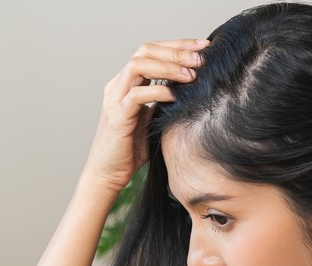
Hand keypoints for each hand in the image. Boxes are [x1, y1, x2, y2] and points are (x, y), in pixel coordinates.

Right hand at [82, 39, 208, 192]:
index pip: (151, 51)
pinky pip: (136, 95)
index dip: (177, 45)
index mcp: (127, 83)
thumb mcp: (153, 119)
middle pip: (145, 51)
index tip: (203, 46)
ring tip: (192, 74)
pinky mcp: (117, 116)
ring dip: (168, 66)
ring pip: (138, 65)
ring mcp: (115, 99)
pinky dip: (158, 91)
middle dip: (176, 50)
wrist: (108, 174)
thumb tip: (193, 90)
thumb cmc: (132, 150)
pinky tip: (176, 96)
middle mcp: (118, 85)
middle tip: (201, 56)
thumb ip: (165, 102)